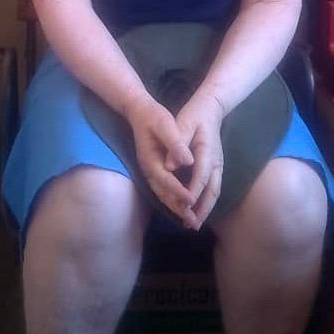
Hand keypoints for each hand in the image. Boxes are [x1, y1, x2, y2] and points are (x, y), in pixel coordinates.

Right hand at [125, 97, 195, 221]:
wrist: (139, 112)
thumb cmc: (153, 116)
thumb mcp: (165, 124)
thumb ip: (175, 143)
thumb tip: (188, 160)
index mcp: (150, 159)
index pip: (166, 180)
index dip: (179, 191)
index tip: (193, 200)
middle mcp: (148, 169)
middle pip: (163, 194)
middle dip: (179, 208)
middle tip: (194, 222)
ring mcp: (150, 171)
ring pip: (163, 195)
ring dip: (177, 208)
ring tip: (191, 221)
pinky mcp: (154, 170)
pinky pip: (164, 191)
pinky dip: (173, 201)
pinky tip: (184, 207)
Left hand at [174, 97, 224, 229]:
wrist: (210, 108)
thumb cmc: (194, 115)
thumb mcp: (183, 124)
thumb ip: (177, 144)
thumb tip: (170, 165)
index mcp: (207, 150)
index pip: (201, 175)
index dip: (193, 191)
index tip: (184, 206)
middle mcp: (216, 162)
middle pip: (212, 190)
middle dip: (202, 208)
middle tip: (191, 224)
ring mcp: (218, 165)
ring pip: (214, 192)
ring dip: (205, 209)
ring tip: (194, 224)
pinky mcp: (216, 168)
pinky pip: (213, 189)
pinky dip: (206, 202)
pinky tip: (197, 211)